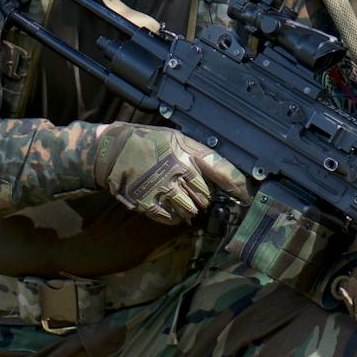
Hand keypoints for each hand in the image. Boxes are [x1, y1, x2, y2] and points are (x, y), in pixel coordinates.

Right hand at [93, 123, 249, 224]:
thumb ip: (197, 155)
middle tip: (190, 190)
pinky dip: (173, 215)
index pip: (222, 170)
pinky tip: (166, 203)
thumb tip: (220, 174)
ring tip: (176, 196)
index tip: (246, 196)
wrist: (109, 152)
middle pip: (206, 196)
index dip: (238, 185)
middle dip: (203, 197)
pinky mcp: (150, 204)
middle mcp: (178, 171)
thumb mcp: (175, 138)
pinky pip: (172, 219)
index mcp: (187, 152)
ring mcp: (164, 189)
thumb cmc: (145, 142)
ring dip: (189, 208)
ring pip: (191, 210)